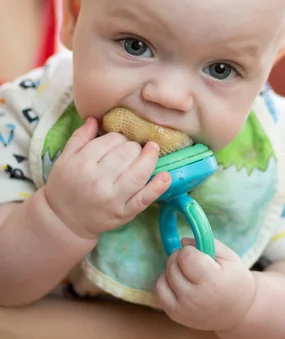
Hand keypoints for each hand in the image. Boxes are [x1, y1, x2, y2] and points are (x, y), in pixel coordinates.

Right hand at [45, 117, 170, 239]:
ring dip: (150, 158)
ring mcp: (113, 199)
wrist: (64, 220)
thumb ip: (80, 137)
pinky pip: (144, 199)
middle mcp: (98, 181)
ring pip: (138, 173)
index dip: (118, 137)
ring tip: (153, 149)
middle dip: (133, 146)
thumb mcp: (65, 159)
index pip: (110, 141)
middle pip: (126, 154)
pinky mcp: (124, 213)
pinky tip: (166, 176)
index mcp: (82, 164)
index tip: (118, 141)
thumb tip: (96, 119)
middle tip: (132, 148)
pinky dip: (158, 187)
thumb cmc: (65, 185)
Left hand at [156, 239, 255, 331]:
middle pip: (173, 266)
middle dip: (180, 257)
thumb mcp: (230, 257)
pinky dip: (165, 282)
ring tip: (187, 272)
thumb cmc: (235, 281)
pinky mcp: (175, 315)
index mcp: (212, 281)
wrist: (237, 314)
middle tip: (193, 261)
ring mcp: (183, 309)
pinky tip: (179, 281)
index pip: (186, 257)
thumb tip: (182, 241)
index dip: (190, 250)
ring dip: (172, 269)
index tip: (199, 253)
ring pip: (163, 278)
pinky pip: (160, 292)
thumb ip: (208, 243)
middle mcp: (195, 298)